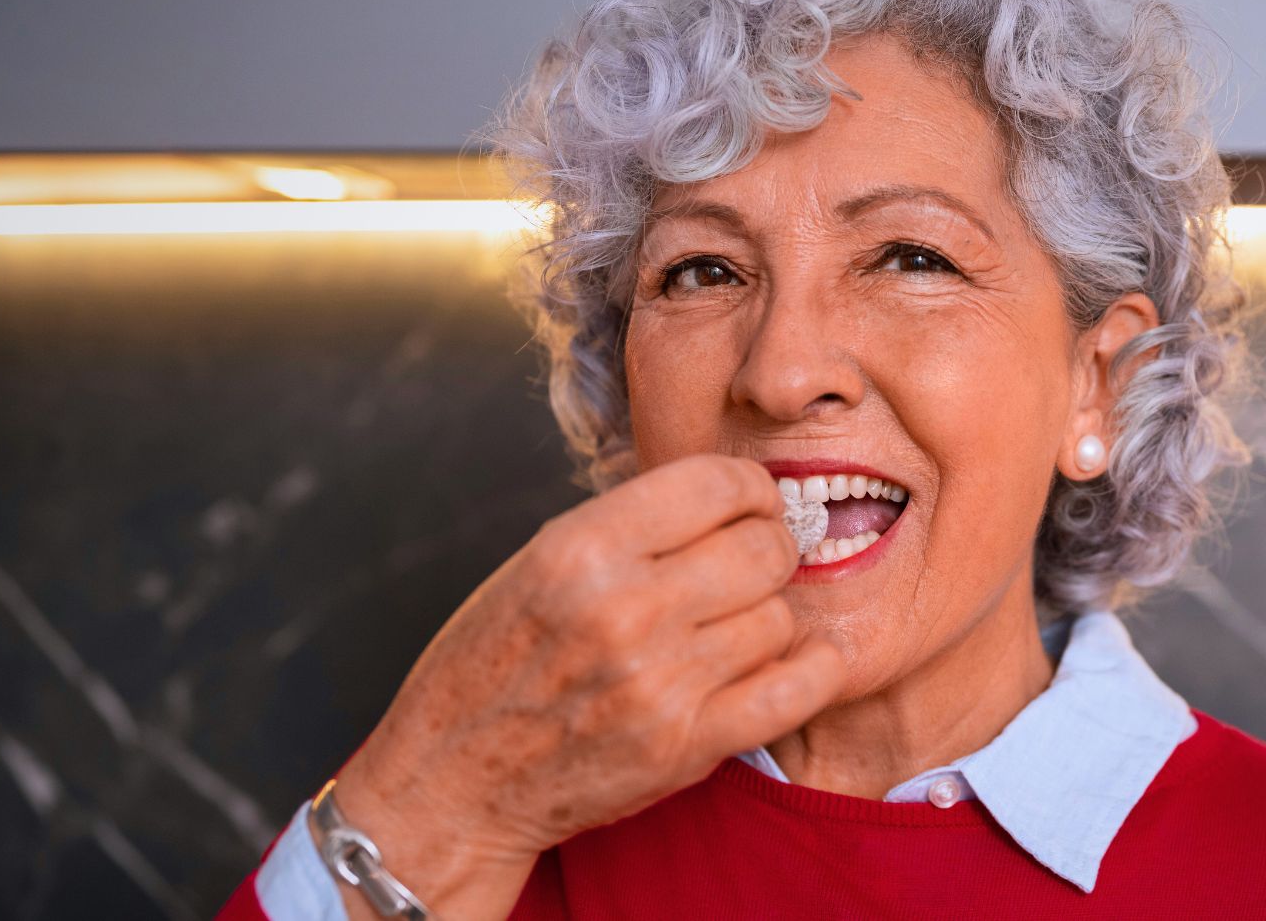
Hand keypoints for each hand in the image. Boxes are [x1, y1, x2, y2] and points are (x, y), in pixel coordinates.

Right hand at [317, 454, 844, 919]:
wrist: (453, 783)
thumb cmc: (495, 663)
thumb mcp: (539, 563)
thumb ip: (632, 527)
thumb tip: (733, 495)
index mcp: (581, 548)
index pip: (717, 483)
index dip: (750, 489)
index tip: (748, 504)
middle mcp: (624, 610)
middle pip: (764, 548)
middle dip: (768, 548)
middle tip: (749, 564)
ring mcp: (659, 684)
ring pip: (780, 616)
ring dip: (767, 616)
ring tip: (731, 625)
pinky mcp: (686, 747)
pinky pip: (795, 690)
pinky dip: (812, 669)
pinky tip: (798, 658)